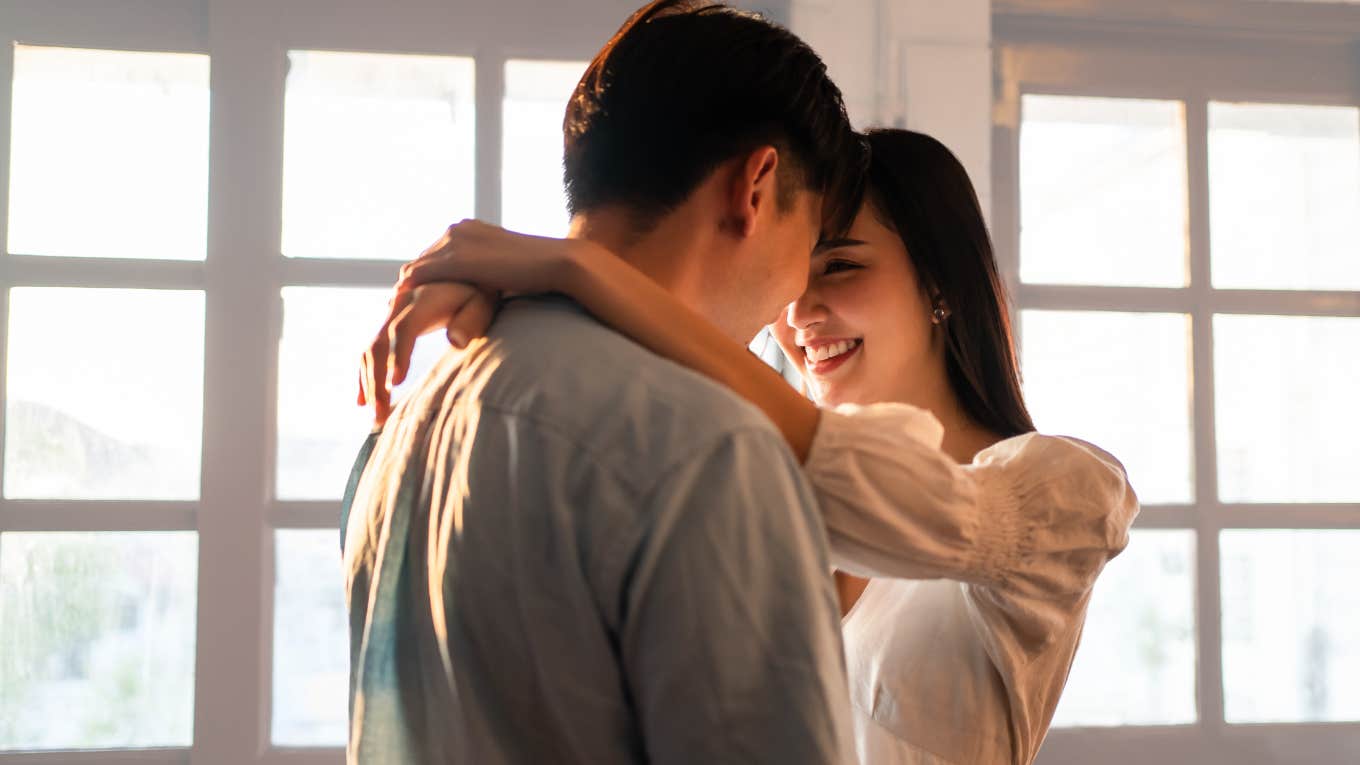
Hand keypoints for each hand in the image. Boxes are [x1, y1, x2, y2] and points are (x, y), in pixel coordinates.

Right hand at [357, 282, 495, 426]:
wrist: (463, 273)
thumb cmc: (480, 293)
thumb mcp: (483, 303)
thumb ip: (471, 321)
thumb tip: (455, 342)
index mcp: (423, 299)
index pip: (404, 329)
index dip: (398, 355)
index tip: (396, 383)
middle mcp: (399, 305)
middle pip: (379, 344)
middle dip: (377, 381)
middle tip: (381, 415)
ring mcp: (390, 316)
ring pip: (370, 351)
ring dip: (370, 384)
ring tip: (377, 417)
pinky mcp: (388, 325)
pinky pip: (371, 352)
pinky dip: (365, 375)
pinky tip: (363, 401)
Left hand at [397, 219, 592, 295]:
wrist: (560, 262)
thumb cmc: (542, 274)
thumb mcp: (507, 270)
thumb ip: (489, 273)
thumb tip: (489, 286)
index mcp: (470, 229)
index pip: (435, 254)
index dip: (424, 278)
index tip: (413, 300)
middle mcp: (458, 230)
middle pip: (421, 261)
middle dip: (410, 285)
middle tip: (395, 310)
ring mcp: (457, 242)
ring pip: (416, 270)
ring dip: (404, 292)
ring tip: (394, 316)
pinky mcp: (458, 259)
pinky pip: (421, 277)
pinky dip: (408, 294)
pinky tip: (402, 312)